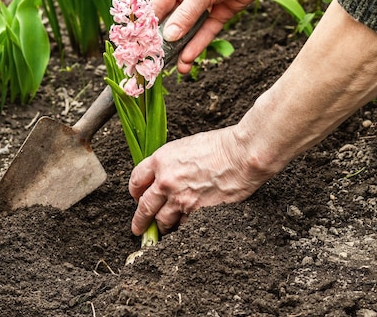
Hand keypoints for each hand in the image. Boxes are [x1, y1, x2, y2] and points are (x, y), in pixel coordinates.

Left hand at [128, 124, 273, 235]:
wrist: (241, 156)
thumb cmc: (219, 146)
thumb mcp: (185, 147)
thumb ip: (170, 163)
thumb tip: (164, 176)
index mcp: (160, 161)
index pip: (136, 180)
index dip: (134, 192)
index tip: (136, 198)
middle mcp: (165, 181)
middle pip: (143, 206)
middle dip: (139, 220)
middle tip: (138, 228)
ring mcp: (180, 199)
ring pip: (162, 221)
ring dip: (162, 226)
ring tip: (162, 229)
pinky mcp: (197, 212)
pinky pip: (183, 226)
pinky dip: (182, 228)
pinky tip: (184, 228)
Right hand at [151, 0, 278, 73]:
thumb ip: (187, 14)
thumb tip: (169, 37)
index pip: (158, 6)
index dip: (150, 26)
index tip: (144, 46)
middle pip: (172, 21)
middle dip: (166, 42)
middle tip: (158, 62)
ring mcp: (202, 5)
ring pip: (188, 30)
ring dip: (183, 48)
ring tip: (177, 68)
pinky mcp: (217, 14)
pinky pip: (204, 32)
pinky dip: (198, 45)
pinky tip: (189, 58)